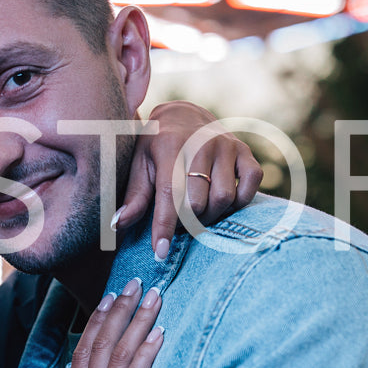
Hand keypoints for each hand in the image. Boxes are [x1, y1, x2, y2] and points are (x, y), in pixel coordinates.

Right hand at [41, 279, 164, 367]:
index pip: (85, 352)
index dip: (97, 323)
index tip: (109, 299)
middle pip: (102, 343)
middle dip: (120, 310)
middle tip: (134, 282)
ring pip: (118, 353)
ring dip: (137, 320)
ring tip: (153, 295)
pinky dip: (147, 353)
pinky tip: (159, 332)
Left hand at [116, 101, 263, 260]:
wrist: (184, 114)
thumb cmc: (156, 146)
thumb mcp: (139, 164)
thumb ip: (134, 195)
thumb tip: (118, 225)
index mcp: (170, 144)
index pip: (169, 194)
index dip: (164, 226)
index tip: (160, 252)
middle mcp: (201, 142)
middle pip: (198, 202)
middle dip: (187, 221)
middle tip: (180, 220)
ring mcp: (227, 146)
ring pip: (224, 198)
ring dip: (211, 214)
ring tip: (198, 210)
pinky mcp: (245, 152)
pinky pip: (250, 187)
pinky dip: (238, 201)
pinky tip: (221, 199)